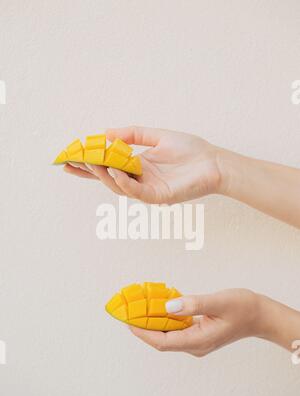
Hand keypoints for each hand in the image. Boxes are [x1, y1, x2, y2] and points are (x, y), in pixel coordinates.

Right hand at [64, 126, 221, 203]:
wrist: (215, 162)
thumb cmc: (191, 150)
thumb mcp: (157, 136)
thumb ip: (132, 134)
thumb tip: (106, 133)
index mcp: (139, 166)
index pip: (109, 165)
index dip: (90, 163)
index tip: (71, 157)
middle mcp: (140, 179)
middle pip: (108, 178)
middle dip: (88, 172)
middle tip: (70, 164)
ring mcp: (148, 189)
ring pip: (119, 186)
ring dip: (104, 176)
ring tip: (91, 163)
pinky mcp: (159, 196)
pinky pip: (137, 192)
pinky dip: (125, 183)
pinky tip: (116, 173)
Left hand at [129, 289, 266, 355]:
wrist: (260, 315)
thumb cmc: (242, 308)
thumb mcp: (218, 302)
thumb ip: (193, 304)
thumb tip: (167, 306)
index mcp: (198, 341)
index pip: (162, 341)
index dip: (142, 332)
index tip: (127, 321)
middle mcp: (194, 345)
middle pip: (161, 340)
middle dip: (143, 327)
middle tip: (128, 311)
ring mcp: (196, 341)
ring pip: (167, 334)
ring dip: (152, 323)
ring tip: (139, 308)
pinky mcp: (198, 334)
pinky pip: (176, 329)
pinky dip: (165, 319)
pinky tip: (159, 307)